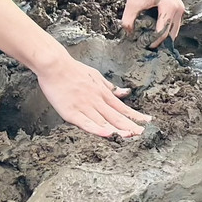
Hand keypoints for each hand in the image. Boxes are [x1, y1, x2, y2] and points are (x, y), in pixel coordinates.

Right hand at [36, 54, 150, 138]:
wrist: (54, 65)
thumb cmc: (73, 70)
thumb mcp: (96, 76)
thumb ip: (110, 87)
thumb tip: (125, 92)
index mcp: (102, 92)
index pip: (122, 107)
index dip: (134, 116)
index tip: (147, 122)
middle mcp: (96, 100)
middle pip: (116, 116)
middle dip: (130, 125)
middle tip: (143, 133)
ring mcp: (85, 107)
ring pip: (104, 121)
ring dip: (118, 129)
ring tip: (131, 136)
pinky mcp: (71, 113)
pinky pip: (87, 123)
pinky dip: (98, 129)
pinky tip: (108, 134)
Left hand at [121, 0, 185, 45]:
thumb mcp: (133, 1)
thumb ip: (128, 20)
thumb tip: (128, 34)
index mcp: (170, 9)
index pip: (162, 34)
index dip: (152, 43)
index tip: (141, 47)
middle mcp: (178, 9)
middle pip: (170, 34)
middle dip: (159, 42)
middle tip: (145, 47)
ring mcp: (179, 7)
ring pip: (173, 29)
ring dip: (162, 36)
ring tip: (148, 40)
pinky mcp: (177, 5)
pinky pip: (173, 23)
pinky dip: (164, 28)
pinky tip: (152, 29)